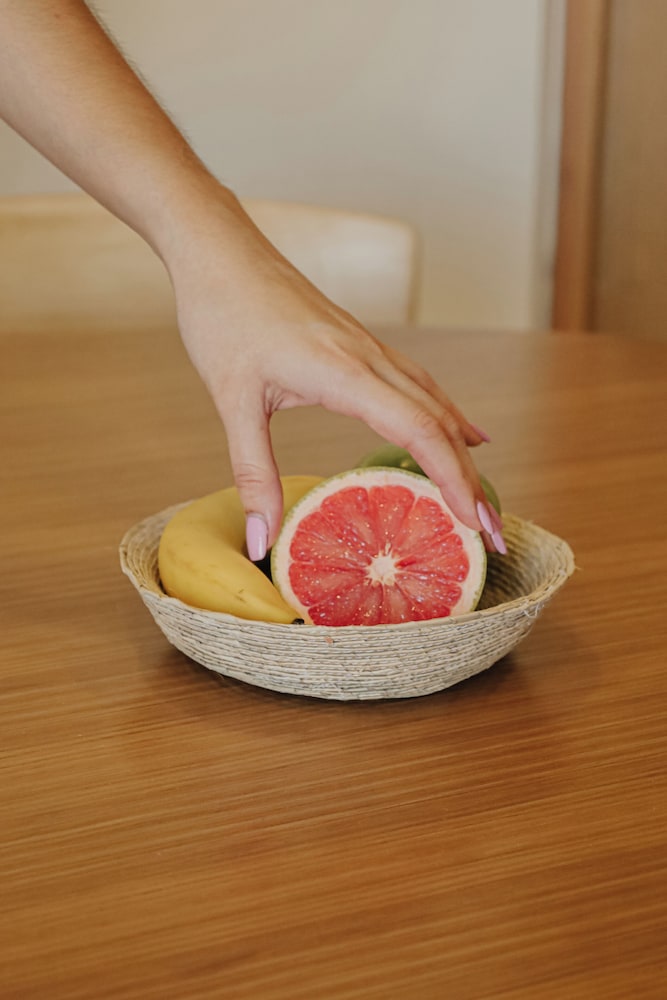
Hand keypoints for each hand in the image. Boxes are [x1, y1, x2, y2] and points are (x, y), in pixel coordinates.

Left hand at [166, 193, 504, 557]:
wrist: (221, 249)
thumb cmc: (223, 315)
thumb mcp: (231, 400)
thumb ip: (251, 473)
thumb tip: (259, 541)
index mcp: (344, 372)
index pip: (419, 431)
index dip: (452, 480)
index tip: (474, 523)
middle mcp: (369, 358)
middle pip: (439, 423)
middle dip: (470, 480)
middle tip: (492, 532)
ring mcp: (369, 347)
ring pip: (434, 402)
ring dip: (461, 451)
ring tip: (480, 495)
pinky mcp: (360, 344)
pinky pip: (418, 384)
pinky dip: (446, 416)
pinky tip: (460, 431)